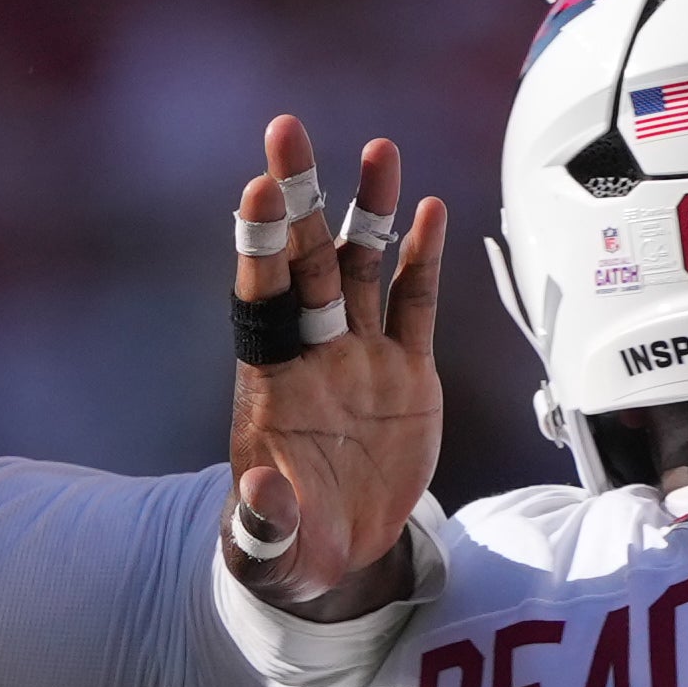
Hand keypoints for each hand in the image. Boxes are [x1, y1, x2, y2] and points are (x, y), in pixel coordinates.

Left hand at [227, 116, 443, 617]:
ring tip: (377, 148)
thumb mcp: (272, 544)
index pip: (262, 299)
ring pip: (363, 268)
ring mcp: (359, 358)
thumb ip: (265, 518)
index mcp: (271, 384)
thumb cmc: (287, 546)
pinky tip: (429, 208)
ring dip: (368, 209)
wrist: (334, 556)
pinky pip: (414, 304)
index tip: (258, 190)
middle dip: (301, 199)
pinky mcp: (407, 373)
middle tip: (287, 130)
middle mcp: (313, 356)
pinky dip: (421, 259)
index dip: (262, 246)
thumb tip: (262, 489)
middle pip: (308, 263)